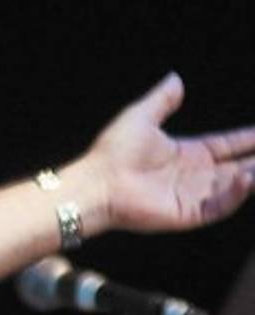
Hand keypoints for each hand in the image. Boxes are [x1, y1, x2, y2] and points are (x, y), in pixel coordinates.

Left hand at [87, 73, 254, 232]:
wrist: (96, 182)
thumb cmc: (113, 152)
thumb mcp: (141, 117)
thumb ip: (162, 100)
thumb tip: (176, 79)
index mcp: (189, 154)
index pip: (228, 145)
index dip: (249, 139)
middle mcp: (195, 175)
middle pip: (239, 166)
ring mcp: (192, 195)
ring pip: (236, 186)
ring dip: (253, 175)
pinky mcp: (187, 213)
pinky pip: (219, 205)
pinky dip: (236, 193)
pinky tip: (247, 177)